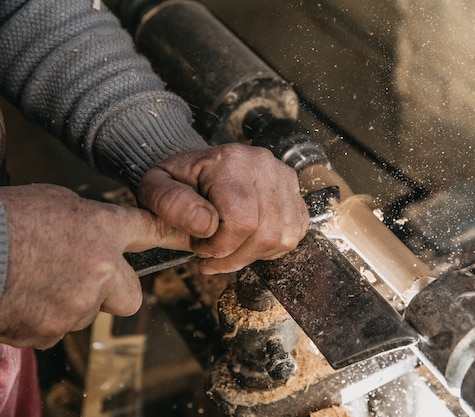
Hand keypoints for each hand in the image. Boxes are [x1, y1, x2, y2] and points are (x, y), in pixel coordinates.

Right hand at [0, 184, 190, 348]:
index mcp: (103, 230)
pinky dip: (42, 318)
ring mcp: (79, 304)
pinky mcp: (52, 330)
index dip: (172, 236)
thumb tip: (95, 232)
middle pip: (131, 296)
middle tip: (85, 279)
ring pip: (88, 312)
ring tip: (36, 281)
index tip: (191, 239)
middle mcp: (102, 270)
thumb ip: (87, 221)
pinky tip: (22, 296)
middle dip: (115, 291)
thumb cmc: (6, 219)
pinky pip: (56, 328)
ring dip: (70, 303)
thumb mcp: (54, 201)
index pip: (151, 231)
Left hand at [137, 143, 308, 274]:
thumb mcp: (155, 187)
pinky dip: (271, 248)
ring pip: (282, 237)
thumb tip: (207, 225)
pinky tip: (248, 242)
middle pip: (265, 233)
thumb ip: (171, 204)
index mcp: (231, 161)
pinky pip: (294, 234)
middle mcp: (265, 165)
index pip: (241, 221)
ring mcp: (285, 179)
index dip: (220, 247)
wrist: (199, 168)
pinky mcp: (295, 194)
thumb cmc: (178, 181)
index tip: (199, 248)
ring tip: (229, 249)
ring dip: (253, 255)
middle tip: (211, 254)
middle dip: (235, 256)